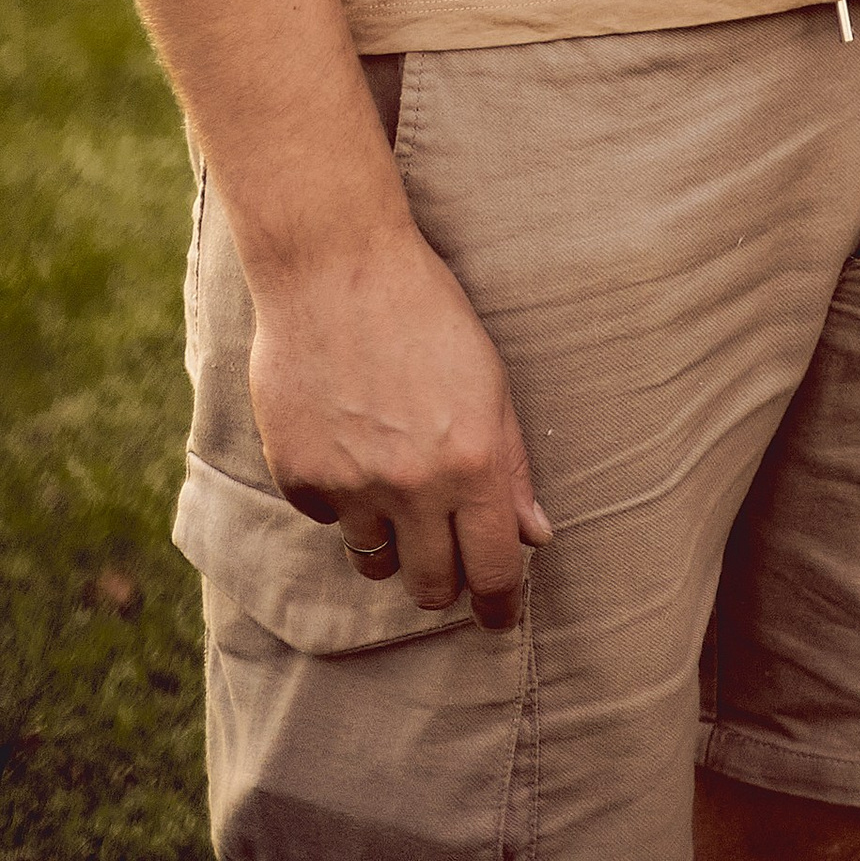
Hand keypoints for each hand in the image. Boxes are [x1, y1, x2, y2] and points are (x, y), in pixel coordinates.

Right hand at [249, 221, 552, 627]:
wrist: (334, 266)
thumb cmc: (426, 311)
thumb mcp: (490, 378)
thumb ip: (511, 464)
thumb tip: (533, 535)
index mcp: (472, 461)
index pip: (493, 568)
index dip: (500, 604)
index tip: (500, 619)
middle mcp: (412, 485)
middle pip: (432, 586)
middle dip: (445, 585)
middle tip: (448, 569)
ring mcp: (350, 486)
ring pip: (376, 561)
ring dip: (392, 541)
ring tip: (395, 490)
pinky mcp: (299, 476)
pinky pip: (326, 517)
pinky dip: (341, 496)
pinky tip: (346, 441)